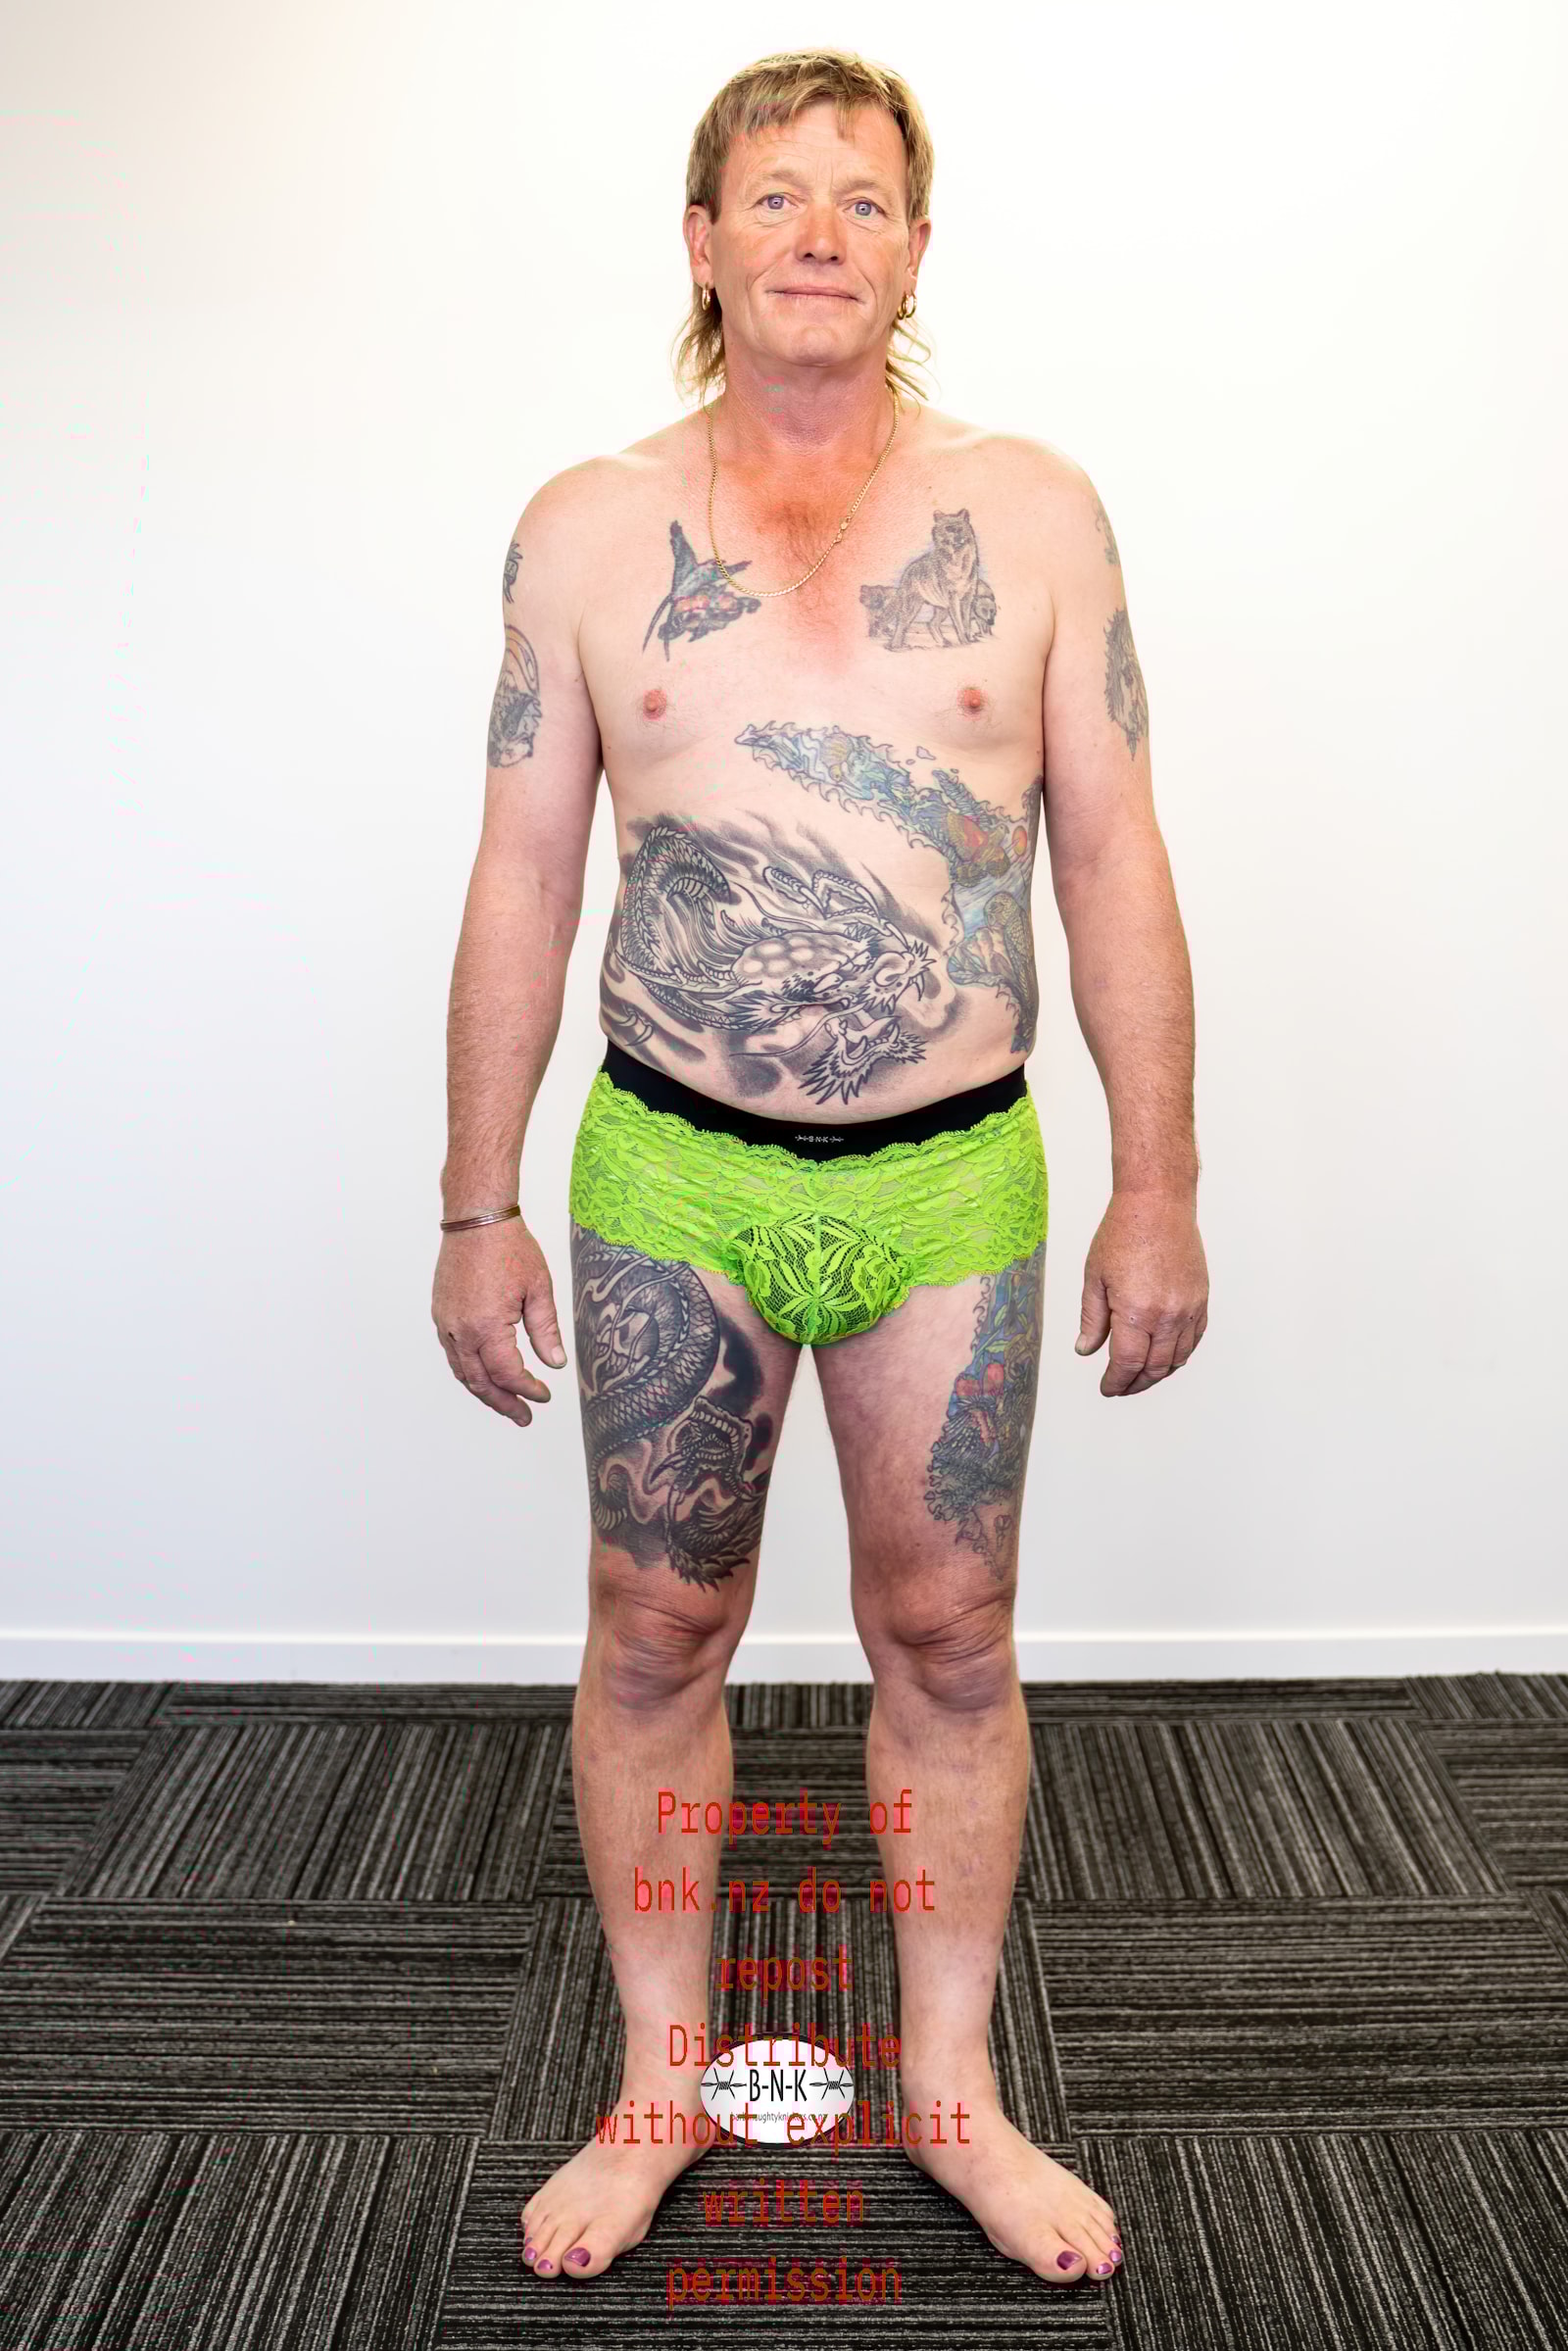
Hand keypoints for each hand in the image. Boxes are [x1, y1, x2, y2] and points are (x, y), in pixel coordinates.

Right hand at [432, 1215, 567, 1426]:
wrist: (476, 1219)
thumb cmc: (510, 1248)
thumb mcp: (539, 1289)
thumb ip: (546, 1330)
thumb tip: (555, 1363)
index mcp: (487, 1327)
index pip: (508, 1374)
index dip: (528, 1390)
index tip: (544, 1395)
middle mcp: (461, 1330)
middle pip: (480, 1382)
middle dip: (503, 1403)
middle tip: (523, 1417)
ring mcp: (446, 1322)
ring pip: (462, 1371)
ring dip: (484, 1391)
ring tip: (506, 1403)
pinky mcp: (441, 1313)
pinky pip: (453, 1353)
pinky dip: (469, 1370)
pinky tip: (485, 1373)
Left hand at [1074, 1190, 1207, 1395]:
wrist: (1158, 1204)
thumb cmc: (1123, 1233)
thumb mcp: (1095, 1278)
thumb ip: (1092, 1319)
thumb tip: (1086, 1351)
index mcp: (1136, 1311)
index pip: (1127, 1363)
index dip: (1116, 1381)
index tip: (1107, 1388)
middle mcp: (1167, 1315)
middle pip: (1154, 1367)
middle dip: (1135, 1383)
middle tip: (1120, 1388)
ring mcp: (1189, 1308)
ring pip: (1178, 1358)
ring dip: (1158, 1373)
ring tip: (1140, 1378)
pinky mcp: (1201, 1299)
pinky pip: (1194, 1339)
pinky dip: (1180, 1355)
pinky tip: (1166, 1357)